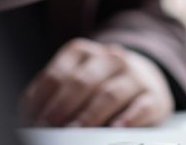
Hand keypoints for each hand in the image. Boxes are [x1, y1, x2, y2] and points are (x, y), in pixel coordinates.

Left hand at [20, 38, 173, 127]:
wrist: (143, 78)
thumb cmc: (97, 85)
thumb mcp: (74, 81)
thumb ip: (53, 96)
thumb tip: (31, 120)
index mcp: (83, 52)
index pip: (57, 75)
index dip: (41, 101)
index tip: (31, 122)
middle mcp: (110, 58)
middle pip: (83, 82)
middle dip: (62, 108)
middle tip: (50, 129)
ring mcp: (135, 76)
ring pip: (110, 93)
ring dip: (89, 116)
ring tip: (75, 133)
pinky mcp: (154, 96)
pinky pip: (142, 106)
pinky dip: (128, 119)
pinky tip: (115, 128)